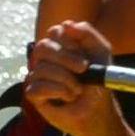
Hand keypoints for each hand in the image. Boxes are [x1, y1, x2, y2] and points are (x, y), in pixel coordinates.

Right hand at [22, 21, 120, 135]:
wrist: (98, 111)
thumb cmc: (98, 82)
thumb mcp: (101, 52)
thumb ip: (86, 33)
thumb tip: (66, 24)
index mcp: (60, 46)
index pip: (54, 32)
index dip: (67, 40)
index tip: (81, 51)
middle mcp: (46, 59)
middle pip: (43, 47)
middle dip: (65, 58)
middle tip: (83, 69)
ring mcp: (38, 76)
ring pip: (41, 68)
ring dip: (66, 80)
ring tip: (78, 90)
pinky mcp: (34, 94)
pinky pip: (36, 86)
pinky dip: (57, 91)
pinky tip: (67, 98)